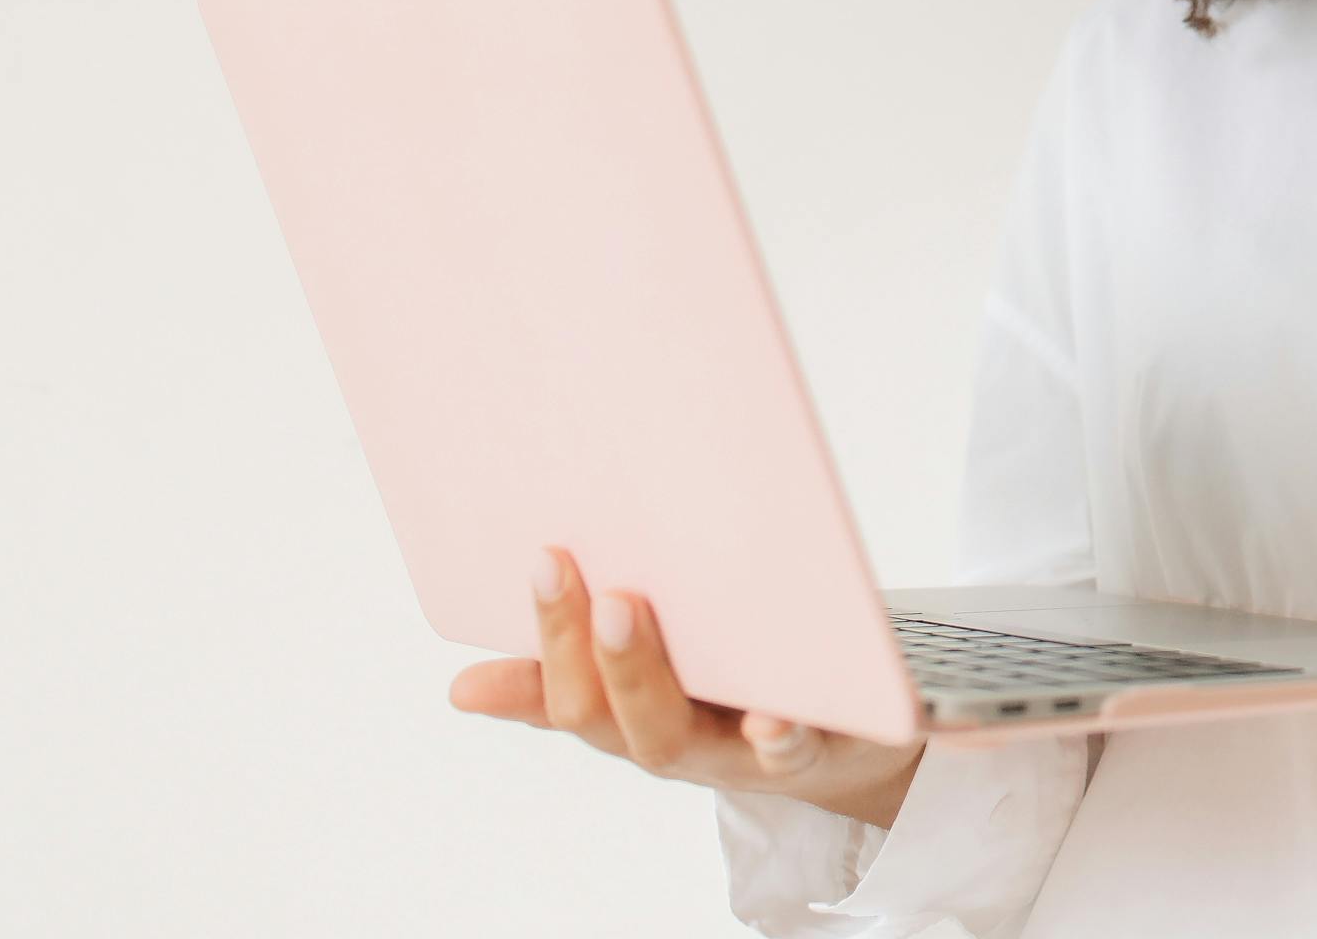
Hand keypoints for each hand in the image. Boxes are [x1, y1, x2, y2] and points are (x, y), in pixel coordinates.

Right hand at [448, 544, 928, 831]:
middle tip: (591, 581)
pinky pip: (787, 756)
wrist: (854, 742)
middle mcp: (676, 740)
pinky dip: (777, 737)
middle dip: (590, 647)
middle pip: (613, 714)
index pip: (567, 691)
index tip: (536, 560)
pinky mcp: (810, 753)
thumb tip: (463, 686)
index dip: (542, 639)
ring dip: (645, 677)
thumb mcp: (660, 676)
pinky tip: (772, 714)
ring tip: (629, 610)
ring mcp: (736, 755)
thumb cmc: (742, 690)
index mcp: (634, 714)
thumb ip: (576, 672)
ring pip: (675, 736)